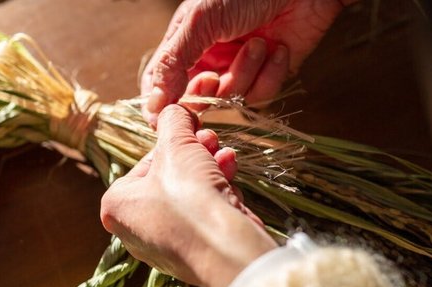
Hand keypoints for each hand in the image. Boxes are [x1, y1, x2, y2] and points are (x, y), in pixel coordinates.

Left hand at [100, 105, 277, 286]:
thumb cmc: (187, 197)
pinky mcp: (193, 253)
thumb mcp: (177, 146)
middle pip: (169, 179)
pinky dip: (217, 197)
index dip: (174, 142)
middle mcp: (134, 230)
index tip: (193, 129)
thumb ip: (173, 122)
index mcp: (116, 206)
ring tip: (226, 157)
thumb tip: (173, 110)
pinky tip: (231, 184)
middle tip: (211, 140)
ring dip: (211, 170)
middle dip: (195, 154)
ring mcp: (164, 245)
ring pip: (189, 196)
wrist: (223, 249)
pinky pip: (202, 217)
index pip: (145, 163)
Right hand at [141, 0, 347, 123]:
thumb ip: (173, 61)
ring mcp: (239, 68)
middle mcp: (209, 59)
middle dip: (207, 94)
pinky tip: (279, 48)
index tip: (163, 120)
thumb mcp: (202, 20)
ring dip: (246, 73)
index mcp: (185, 43)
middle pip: (197, 100)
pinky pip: (262, 94)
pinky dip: (271, 73)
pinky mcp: (268, 74)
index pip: (160, 84)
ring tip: (259, 43)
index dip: (160, 104)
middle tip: (214, 78)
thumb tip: (152, 103)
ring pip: (232, 99)